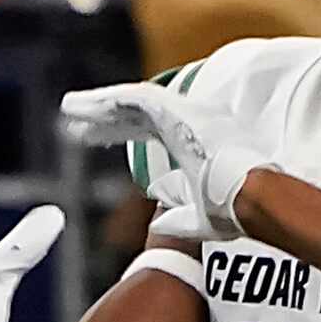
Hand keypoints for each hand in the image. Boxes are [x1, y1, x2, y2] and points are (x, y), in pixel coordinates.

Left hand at [59, 82, 270, 240]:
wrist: (251, 196)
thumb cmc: (234, 209)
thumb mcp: (201, 220)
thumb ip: (178, 220)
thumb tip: (157, 224)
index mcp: (191, 141)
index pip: (147, 130)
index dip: (118, 131)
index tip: (94, 136)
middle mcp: (187, 120)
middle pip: (135, 114)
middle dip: (103, 118)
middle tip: (74, 122)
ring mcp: (183, 111)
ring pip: (130, 101)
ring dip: (97, 104)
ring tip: (69, 106)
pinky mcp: (177, 109)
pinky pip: (135, 97)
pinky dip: (110, 99)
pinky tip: (87, 105)